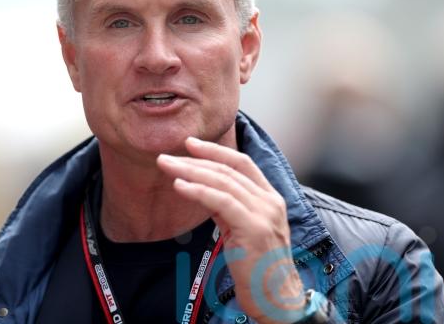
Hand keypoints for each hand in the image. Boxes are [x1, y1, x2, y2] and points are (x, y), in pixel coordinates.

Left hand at [157, 137, 305, 323]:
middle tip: (168, 156)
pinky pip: (221, 202)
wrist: (276, 300)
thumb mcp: (242, 229)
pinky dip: (198, 190)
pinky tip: (180, 186)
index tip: (190, 144)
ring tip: (167, 167)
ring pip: (223, 182)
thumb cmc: (258, 268)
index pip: (242, 163)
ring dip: (191, 171)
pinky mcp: (254, 228)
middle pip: (229, 169)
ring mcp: (264, 213)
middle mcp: (270, 201)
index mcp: (270, 198)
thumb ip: (228, 208)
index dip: (215, 151)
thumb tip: (202, 189)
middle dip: (195, 159)